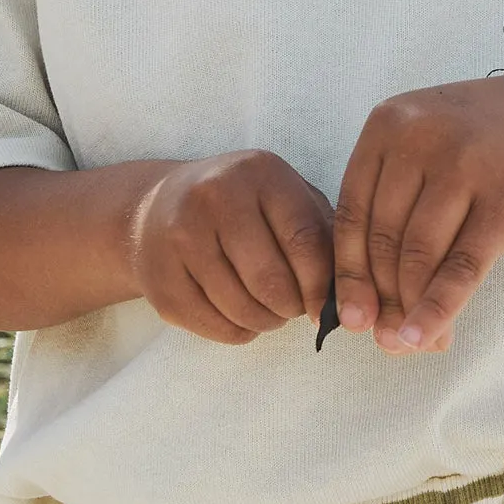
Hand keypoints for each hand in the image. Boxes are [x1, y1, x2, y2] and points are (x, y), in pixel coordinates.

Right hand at [127, 150, 334, 344]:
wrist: (156, 208)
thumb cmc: (242, 207)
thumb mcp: (285, 198)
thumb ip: (322, 234)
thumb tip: (347, 292)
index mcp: (258, 172)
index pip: (304, 240)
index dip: (322, 284)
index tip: (327, 305)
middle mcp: (213, 197)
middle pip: (271, 281)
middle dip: (293, 307)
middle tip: (294, 307)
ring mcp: (179, 237)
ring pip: (243, 309)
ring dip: (267, 321)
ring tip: (270, 309)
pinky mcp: (159, 279)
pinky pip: (216, 326)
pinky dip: (239, 331)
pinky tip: (239, 313)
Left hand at [333, 74, 503, 353]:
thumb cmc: (489, 145)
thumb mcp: (430, 149)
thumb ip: (395, 207)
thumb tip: (365, 304)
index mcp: (388, 124)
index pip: (352, 214)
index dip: (349, 274)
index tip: (350, 317)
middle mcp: (420, 138)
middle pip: (384, 239)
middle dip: (383, 299)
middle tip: (386, 341)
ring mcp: (465, 165)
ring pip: (418, 256)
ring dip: (410, 309)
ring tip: (411, 344)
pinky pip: (462, 267)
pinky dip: (440, 308)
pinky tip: (428, 337)